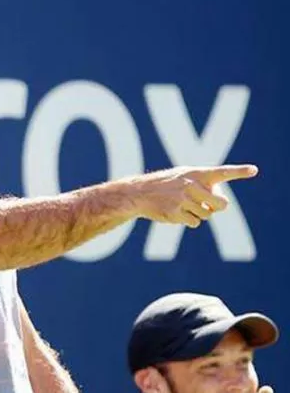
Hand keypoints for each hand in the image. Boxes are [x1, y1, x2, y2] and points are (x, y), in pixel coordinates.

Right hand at [131, 164, 257, 226]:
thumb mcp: (184, 176)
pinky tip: (176, 212)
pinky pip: (194, 223)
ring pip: (207, 215)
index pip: (221, 172)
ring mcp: (183, 199)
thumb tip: (220, 206)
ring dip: (198, 213)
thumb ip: (204, 185)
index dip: (239, 171)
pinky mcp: (175, 213)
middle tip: (206, 205)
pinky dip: (188, 220)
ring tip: (182, 205)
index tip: (254, 170)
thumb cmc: (166, 184)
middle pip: (221, 204)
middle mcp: (191, 185)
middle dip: (216, 207)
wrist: (139, 193)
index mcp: (196, 173)